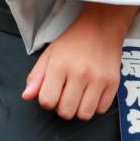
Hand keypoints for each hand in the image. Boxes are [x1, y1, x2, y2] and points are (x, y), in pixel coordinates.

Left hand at [22, 2, 136, 120]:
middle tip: (66, 93)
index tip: (52, 91)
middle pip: (66, 112)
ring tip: (79, 94)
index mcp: (60, 65)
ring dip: (79, 109)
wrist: (101, 26)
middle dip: (63, 107)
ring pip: (84, 115)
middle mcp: (80, 73)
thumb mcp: (50, 53)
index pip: (47, 101)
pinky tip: (92, 92)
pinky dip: (95, 106)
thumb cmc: (73, 41)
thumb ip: (36, 76)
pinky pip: (101, 110)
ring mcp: (98, 79)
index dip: (47, 100)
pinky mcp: (113, 82)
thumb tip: (26, 96)